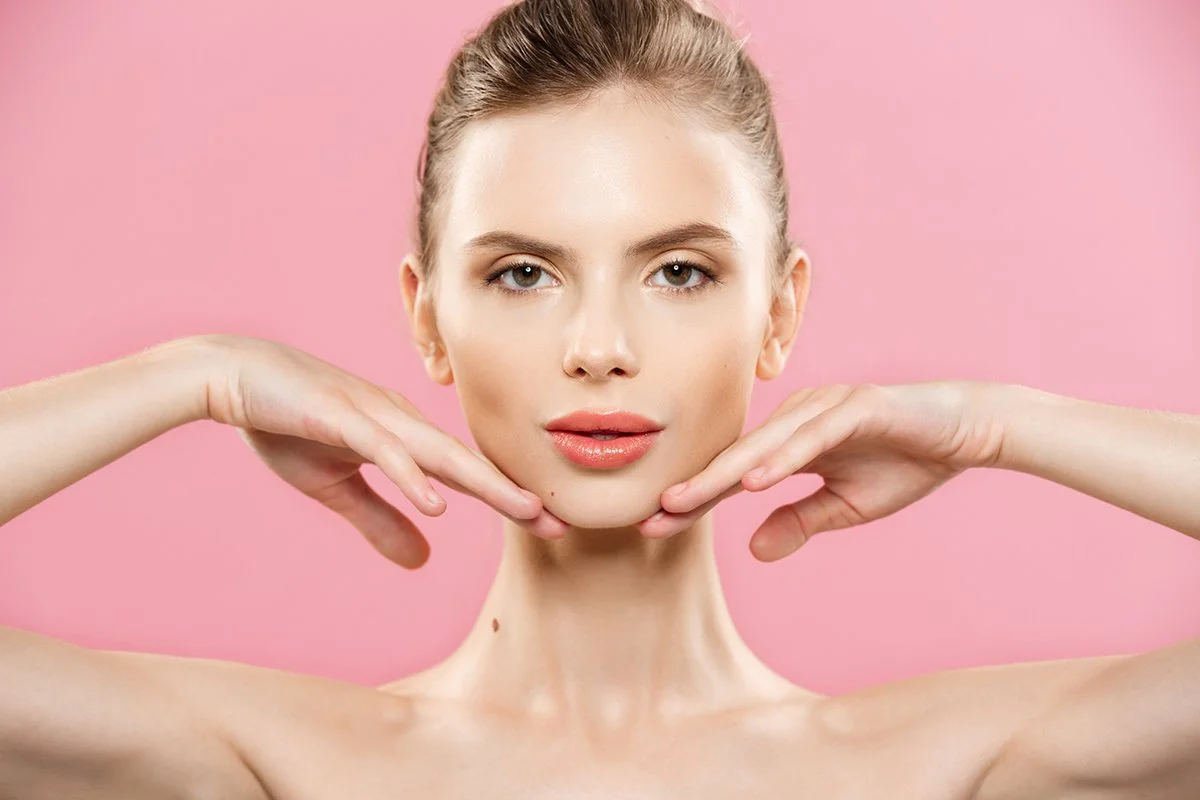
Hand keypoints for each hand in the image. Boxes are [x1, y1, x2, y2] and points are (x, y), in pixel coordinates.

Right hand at [199, 335, 567, 567]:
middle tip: (563, 524)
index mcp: (402, 436)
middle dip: (514, 494)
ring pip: (437, 453)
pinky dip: (411, 475)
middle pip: (466, 463)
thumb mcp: (336, 487)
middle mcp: (398, 421)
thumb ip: (379, 521)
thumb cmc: (287, 424)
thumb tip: (422, 560)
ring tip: (524, 510)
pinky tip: (437, 501)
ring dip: (482, 483)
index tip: (552, 527)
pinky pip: (382, 449)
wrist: (231, 376)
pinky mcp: (337, 415)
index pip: (464, 474)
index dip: (506, 499)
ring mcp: (371, 415)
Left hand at [637, 381, 1006, 560]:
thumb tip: (753, 550)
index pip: (734, 476)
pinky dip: (783, 460)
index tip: (653, 527)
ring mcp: (825, 408)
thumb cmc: (905, 462)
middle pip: (737, 459)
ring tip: (685, 500)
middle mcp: (798, 419)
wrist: (967, 430)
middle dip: (692, 489)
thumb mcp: (845, 507)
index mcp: (790, 443)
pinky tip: (755, 483)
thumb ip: (799, 522)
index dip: (695, 501)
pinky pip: (813, 438)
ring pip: (765, 446)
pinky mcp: (857, 407)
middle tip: (649, 516)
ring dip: (724, 475)